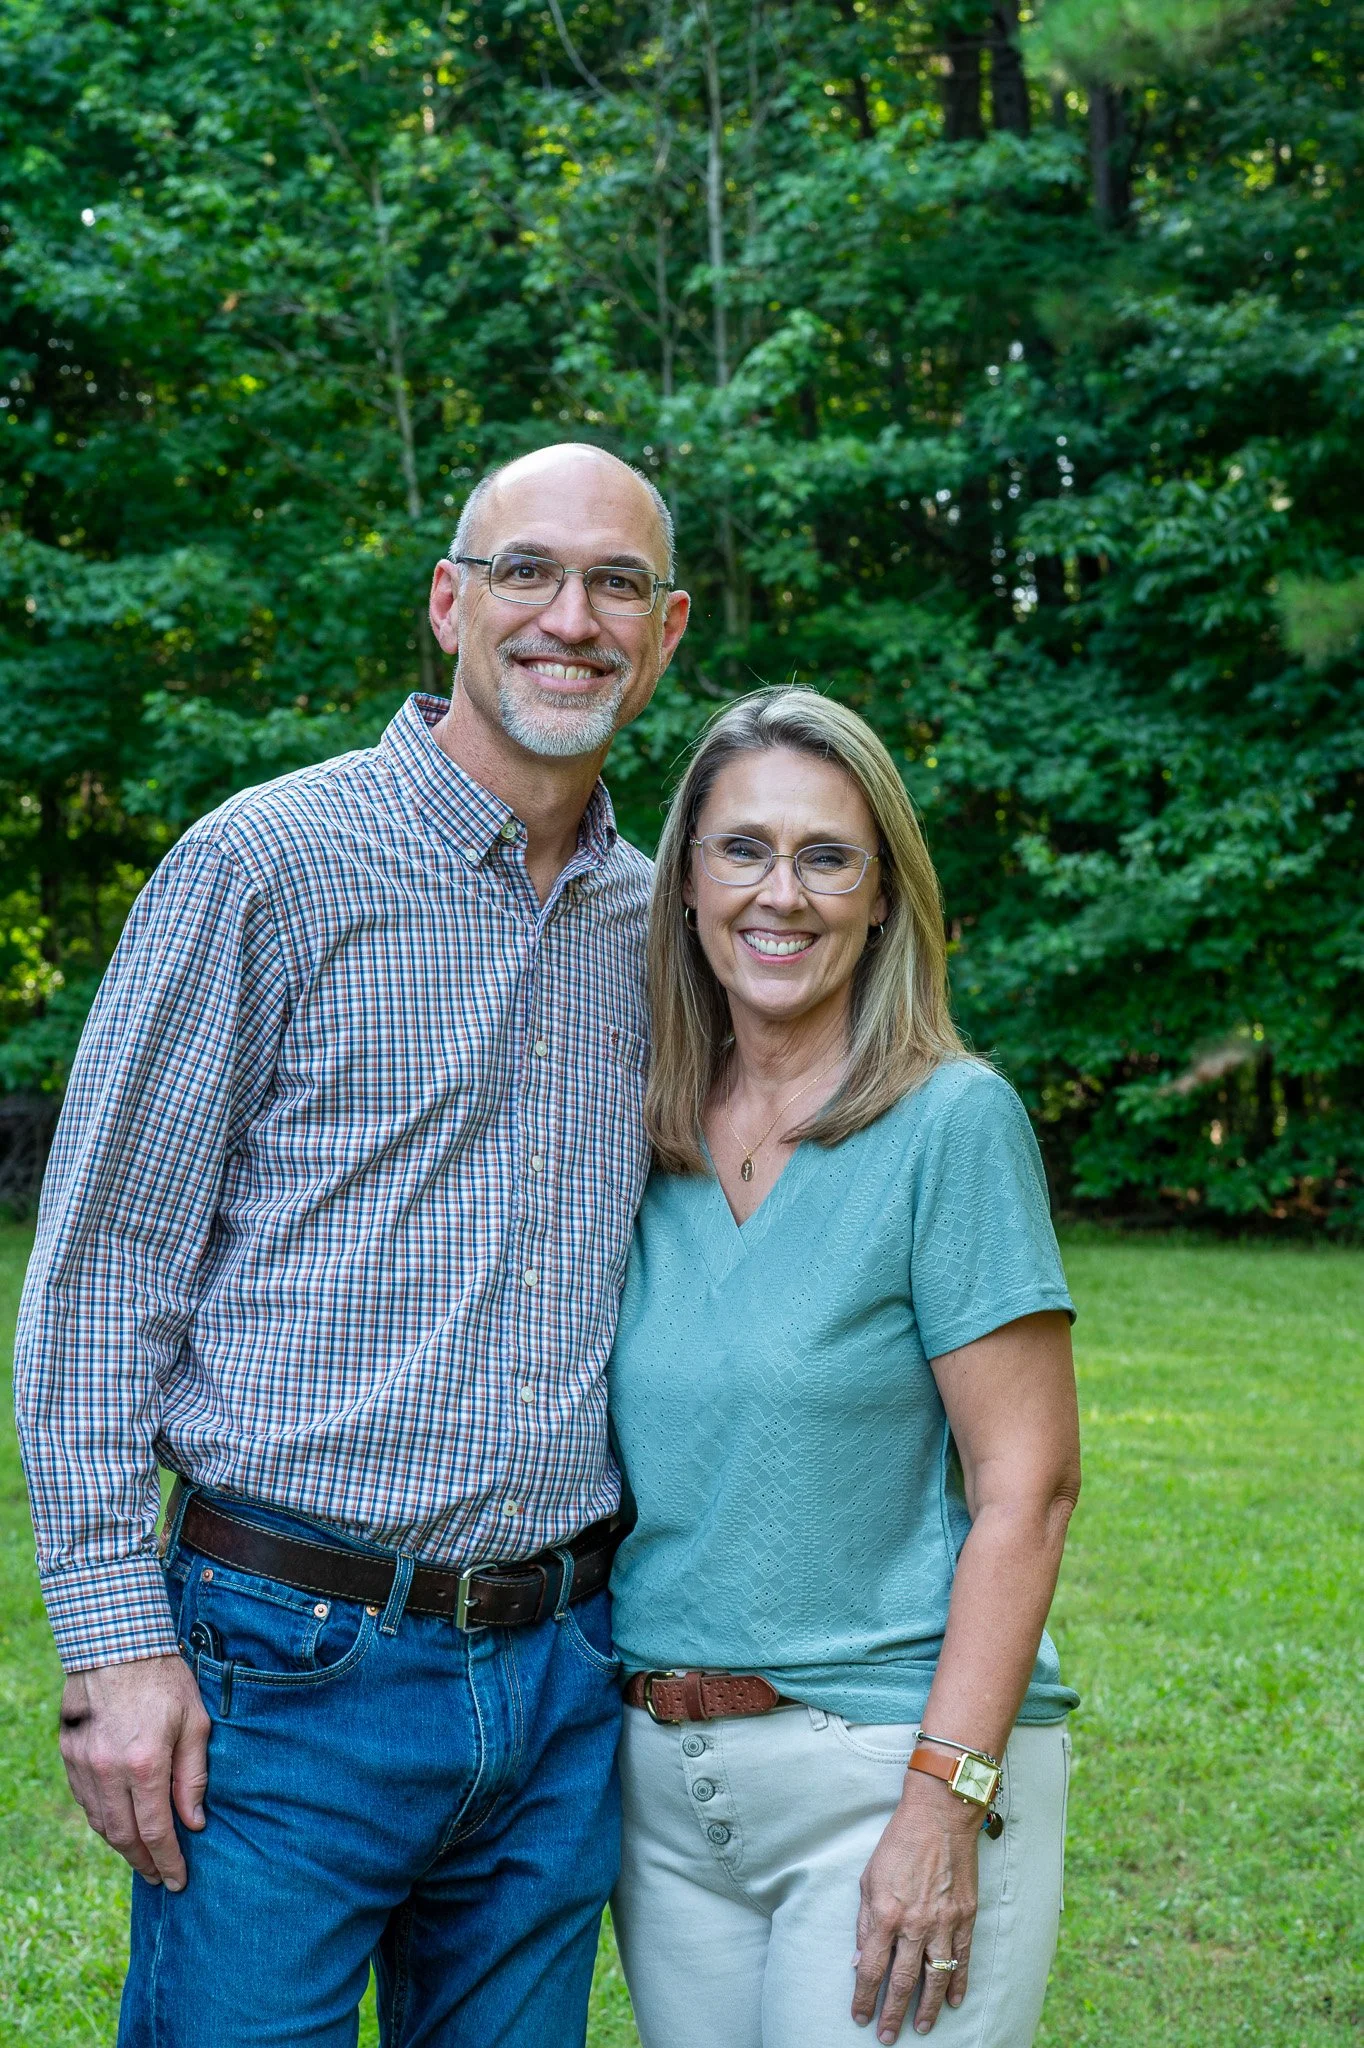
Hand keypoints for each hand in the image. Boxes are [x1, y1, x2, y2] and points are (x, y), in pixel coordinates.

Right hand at [58, 1654, 210, 1890]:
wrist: (115, 1643)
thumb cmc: (164, 1679)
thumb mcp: (194, 1722)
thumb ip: (194, 1776)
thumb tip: (194, 1823)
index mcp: (144, 1764)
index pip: (156, 1831)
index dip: (168, 1861)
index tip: (178, 1881)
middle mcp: (108, 1772)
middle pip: (124, 1837)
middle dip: (144, 1863)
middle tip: (159, 1877)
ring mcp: (84, 1765)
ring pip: (100, 1824)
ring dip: (122, 1846)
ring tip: (142, 1858)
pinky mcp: (70, 1755)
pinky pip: (86, 1802)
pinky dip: (103, 1820)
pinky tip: (120, 1824)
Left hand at [851, 1772, 980, 2041]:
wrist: (939, 1816)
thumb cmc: (898, 1843)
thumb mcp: (869, 1879)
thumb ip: (865, 1923)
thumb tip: (860, 1961)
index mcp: (886, 1913)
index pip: (872, 1968)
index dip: (864, 1996)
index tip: (859, 2016)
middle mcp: (915, 1923)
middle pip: (903, 1981)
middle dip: (892, 2013)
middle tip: (886, 2036)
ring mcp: (943, 1922)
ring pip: (936, 1977)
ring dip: (927, 2008)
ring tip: (920, 2028)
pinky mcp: (966, 1916)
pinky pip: (963, 1958)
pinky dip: (959, 1983)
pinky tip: (954, 2001)